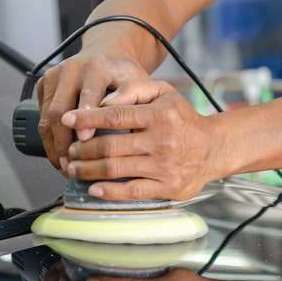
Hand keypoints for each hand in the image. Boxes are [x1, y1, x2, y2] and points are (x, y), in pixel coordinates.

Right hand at [37, 50, 148, 172]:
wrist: (108, 55)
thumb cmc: (125, 75)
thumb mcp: (137, 83)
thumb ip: (131, 102)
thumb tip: (116, 126)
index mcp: (96, 67)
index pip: (87, 95)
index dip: (86, 120)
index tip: (86, 141)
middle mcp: (71, 69)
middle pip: (59, 110)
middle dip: (64, 142)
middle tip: (74, 165)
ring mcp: (54, 76)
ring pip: (46, 117)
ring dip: (54, 146)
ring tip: (66, 167)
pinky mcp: (44, 85)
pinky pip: (41, 117)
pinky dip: (49, 140)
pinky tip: (59, 157)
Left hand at [61, 80, 227, 201]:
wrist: (214, 148)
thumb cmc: (184, 119)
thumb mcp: (164, 93)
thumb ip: (134, 88)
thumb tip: (104, 101)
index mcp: (160, 115)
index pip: (114, 116)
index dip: (86, 118)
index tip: (67, 119)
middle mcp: (162, 141)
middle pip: (109, 147)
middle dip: (82, 150)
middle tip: (69, 151)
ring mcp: (165, 166)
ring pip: (115, 170)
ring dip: (88, 170)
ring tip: (74, 168)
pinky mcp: (168, 187)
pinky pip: (132, 191)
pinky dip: (109, 192)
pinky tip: (94, 189)